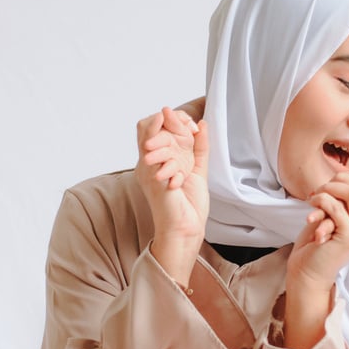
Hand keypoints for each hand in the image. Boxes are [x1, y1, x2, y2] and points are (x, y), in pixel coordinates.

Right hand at [135, 106, 209, 284]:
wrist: (186, 229)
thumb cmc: (189, 203)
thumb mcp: (197, 168)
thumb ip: (199, 146)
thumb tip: (201, 123)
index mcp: (156, 158)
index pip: (151, 125)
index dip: (171, 118)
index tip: (193, 125)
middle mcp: (147, 163)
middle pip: (146, 126)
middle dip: (171, 120)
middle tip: (190, 126)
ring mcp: (148, 171)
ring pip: (150, 139)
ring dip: (172, 133)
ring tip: (190, 133)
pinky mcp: (154, 181)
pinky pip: (160, 160)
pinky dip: (174, 156)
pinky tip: (186, 157)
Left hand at [288, 173, 348, 291]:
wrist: (309, 273)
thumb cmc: (319, 244)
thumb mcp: (338, 219)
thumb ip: (347, 202)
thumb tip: (345, 175)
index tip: (338, 182)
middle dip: (342, 180)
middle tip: (322, 188)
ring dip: (330, 188)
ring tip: (315, 195)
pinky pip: (336, 206)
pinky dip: (321, 200)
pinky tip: (311, 204)